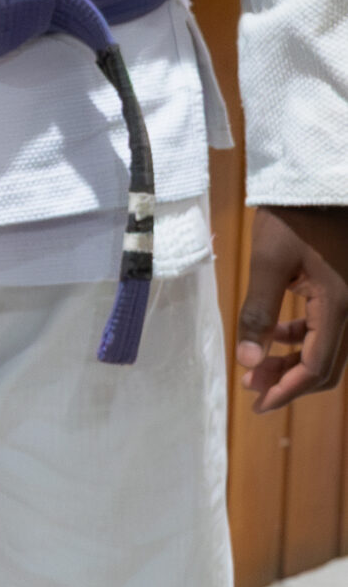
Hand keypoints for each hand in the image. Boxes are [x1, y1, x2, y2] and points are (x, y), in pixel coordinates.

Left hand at [235, 205, 347, 412]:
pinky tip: (276, 336)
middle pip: (326, 366)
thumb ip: (258, 313)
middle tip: (252, 389)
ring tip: (256, 367)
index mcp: (338, 308)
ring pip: (325, 349)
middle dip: (289, 382)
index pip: (317, 368)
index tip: (257, 403)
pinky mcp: (340, 292)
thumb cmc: (293, 217)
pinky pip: (325, 329)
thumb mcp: (268, 262)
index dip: (287, 390)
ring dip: (293, 362)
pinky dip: (301, 339)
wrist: (317, 183)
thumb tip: (248, 363)